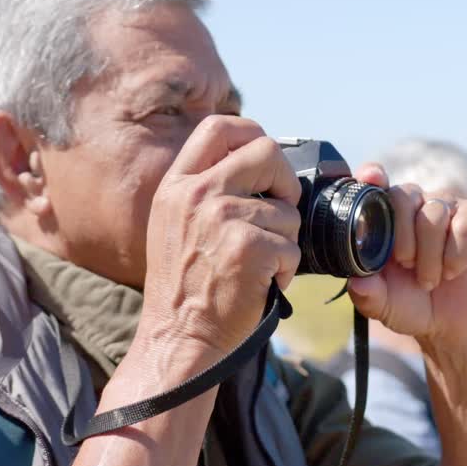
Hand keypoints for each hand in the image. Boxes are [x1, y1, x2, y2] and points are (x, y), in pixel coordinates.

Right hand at [137, 116, 301, 366]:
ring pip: (287, 211)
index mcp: (177, 185)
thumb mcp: (174, 226)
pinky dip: (286, 270)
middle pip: (266, 152)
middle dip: (286, 181)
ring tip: (258, 267)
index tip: (267, 158)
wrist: (178, 338)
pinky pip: (292, 247)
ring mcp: (222, 219)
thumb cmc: (184, 289)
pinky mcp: (249, 248)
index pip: (219, 127)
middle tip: (281, 210)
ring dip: (284, 242)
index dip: (252, 133)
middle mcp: (197, 194)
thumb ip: (205, 191)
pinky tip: (261, 285)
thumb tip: (258, 165)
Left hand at [345, 164, 466, 347]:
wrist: (448, 322)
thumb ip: (367, 295)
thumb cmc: (410, 304)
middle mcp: (415, 206)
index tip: (372, 178)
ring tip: (429, 280)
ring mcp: (446, 209)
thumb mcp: (382, 305)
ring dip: (430, 256)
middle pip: (404, 196)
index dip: (373, 176)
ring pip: (434, 214)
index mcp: (386, 218)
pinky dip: (457, 253)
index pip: (376, 183)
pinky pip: (466, 223)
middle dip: (403, 237)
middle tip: (407, 265)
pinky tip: (452, 271)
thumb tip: (357, 283)